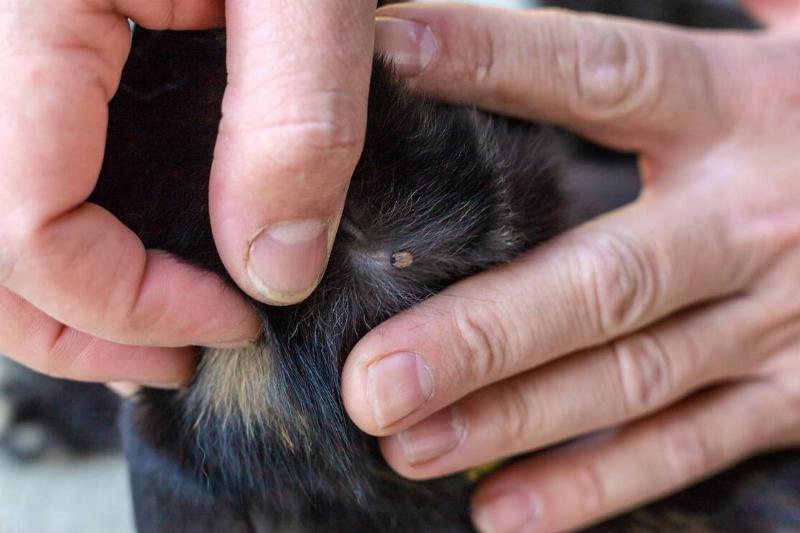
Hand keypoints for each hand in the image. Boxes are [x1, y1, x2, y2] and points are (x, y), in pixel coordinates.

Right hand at [0, 0, 375, 384]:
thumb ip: (295, 120)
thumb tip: (275, 270)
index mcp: (35, 16)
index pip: (27, 225)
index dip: (130, 304)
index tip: (235, 321)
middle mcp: (3, 43)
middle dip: (81, 331)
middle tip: (179, 363)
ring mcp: (24, 57)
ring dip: (68, 298)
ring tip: (158, 334)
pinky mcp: (58, 58)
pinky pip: (35, 174)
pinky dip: (77, 236)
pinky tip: (138, 257)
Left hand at [343, 3, 799, 530]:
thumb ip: (725, 0)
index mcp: (743, 107)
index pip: (598, 77)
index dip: (492, 60)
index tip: (386, 57)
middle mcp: (756, 219)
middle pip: (603, 282)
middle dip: (482, 338)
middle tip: (370, 380)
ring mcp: (782, 319)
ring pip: (632, 380)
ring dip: (514, 423)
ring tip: (406, 447)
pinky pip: (690, 445)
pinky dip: (597, 485)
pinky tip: (504, 510)